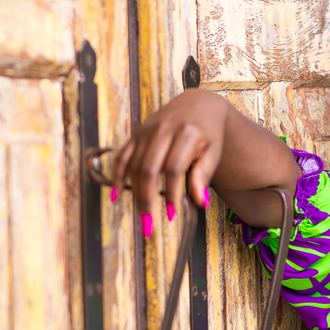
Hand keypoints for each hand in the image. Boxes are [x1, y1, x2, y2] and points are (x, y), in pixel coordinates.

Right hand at [112, 89, 228, 233]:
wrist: (198, 105)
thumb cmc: (208, 134)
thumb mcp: (213, 153)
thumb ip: (204, 175)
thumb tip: (201, 202)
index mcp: (186, 133)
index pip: (174, 169)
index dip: (171, 194)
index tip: (172, 215)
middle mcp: (163, 130)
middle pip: (149, 169)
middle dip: (147, 199)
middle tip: (149, 224)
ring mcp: (147, 131)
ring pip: (135, 166)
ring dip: (136, 194)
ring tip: (142, 216)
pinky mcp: (137, 134)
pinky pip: (123, 157)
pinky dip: (118, 176)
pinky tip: (116, 195)